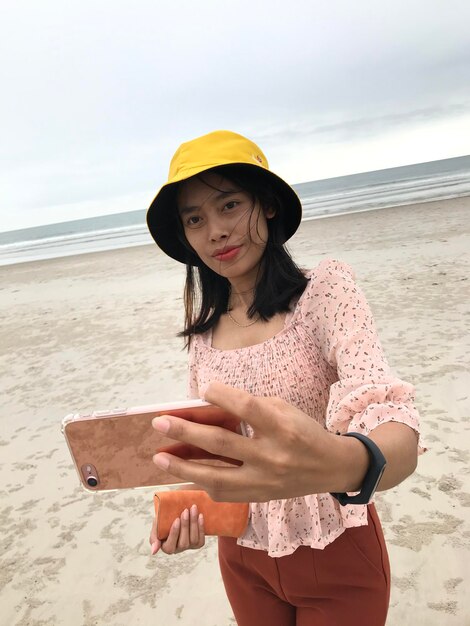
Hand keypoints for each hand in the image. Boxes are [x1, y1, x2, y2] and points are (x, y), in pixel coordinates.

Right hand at [149, 504, 204, 554]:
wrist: (174, 515)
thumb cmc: (163, 522)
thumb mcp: (155, 527)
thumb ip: (154, 538)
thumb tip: (154, 552)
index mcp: (167, 548)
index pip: (170, 545)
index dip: (174, 533)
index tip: (176, 519)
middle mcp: (178, 550)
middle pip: (184, 542)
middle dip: (185, 525)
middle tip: (186, 510)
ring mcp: (189, 547)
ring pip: (194, 540)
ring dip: (194, 523)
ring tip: (193, 509)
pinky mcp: (198, 544)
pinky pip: (201, 539)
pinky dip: (201, 527)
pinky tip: (200, 516)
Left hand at [151, 382, 368, 501]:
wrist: (331, 468)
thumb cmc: (303, 432)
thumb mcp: (284, 410)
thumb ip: (252, 408)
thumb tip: (210, 407)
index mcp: (282, 426)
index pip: (247, 407)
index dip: (222, 396)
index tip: (203, 389)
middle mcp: (272, 455)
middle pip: (222, 443)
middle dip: (186, 432)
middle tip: (159, 423)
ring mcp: (264, 480)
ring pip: (216, 476)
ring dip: (183, 466)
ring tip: (159, 457)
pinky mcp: (260, 496)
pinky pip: (223, 493)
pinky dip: (200, 483)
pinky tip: (181, 475)